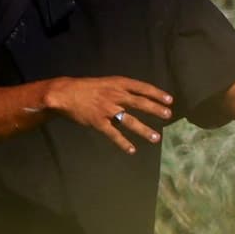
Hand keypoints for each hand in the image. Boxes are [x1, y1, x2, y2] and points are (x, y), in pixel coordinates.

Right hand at [44, 75, 175, 152]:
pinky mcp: (98, 122)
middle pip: (139, 102)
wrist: (65, 93)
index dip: (156, 93)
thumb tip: (140, 97)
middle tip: (168, 115)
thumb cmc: (88, 88)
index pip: (141, 87)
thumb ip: (122, 90)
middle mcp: (114, 95)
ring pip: (129, 121)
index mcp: (117, 83)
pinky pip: (113, 134)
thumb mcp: (107, 83)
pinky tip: (131, 150)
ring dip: (143, 130)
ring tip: (155, 138)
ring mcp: (106, 109)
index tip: (170, 100)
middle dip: (155, 109)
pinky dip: (123, 143)